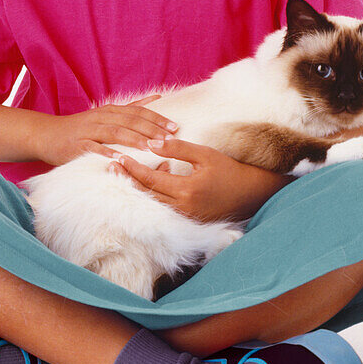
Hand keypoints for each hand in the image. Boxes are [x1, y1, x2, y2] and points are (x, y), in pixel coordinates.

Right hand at [38, 93, 177, 166]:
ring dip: (134, 140)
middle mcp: (101, 118)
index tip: (175, 127)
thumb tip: (156, 98)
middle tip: (169, 139)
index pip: (138, 112)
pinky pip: (94, 148)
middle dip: (151, 130)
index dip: (157, 119)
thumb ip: (131, 107)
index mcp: (111, 111)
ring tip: (151, 147)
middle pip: (130, 121)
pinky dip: (107, 152)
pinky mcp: (77, 145)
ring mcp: (89, 131)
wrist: (47, 134)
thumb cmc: (81, 127)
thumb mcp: (107, 113)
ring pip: (115, 133)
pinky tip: (120, 159)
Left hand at [108, 135, 277, 223]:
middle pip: (146, 194)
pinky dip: (154, 195)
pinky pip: (165, 208)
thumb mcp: (205, 154)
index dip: (132, 168)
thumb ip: (178, 148)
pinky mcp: (189, 221)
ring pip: (153, 203)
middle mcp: (184, 208)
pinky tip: (149, 182)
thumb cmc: (230, 170)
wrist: (252, 194)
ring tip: (123, 174)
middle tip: (110, 167)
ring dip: (138, 189)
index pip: (150, 178)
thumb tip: (152, 142)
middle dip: (128, 179)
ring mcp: (186, 217)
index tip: (118, 157)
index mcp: (187, 190)